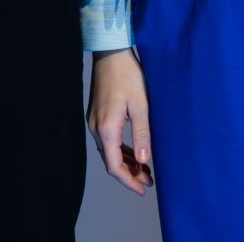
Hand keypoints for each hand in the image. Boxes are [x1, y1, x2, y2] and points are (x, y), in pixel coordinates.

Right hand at [88, 49, 153, 194]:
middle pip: (110, 161)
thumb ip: (142, 136)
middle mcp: (96, 128)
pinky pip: (107, 140)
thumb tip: (144, 162)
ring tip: (145, 169)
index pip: (114, 166)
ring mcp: (94, 121)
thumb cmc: (127, 76)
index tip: (142, 190)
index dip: (128, 181)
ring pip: (109, 151)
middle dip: (129, 173)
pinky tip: (134, 151)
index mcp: (106, 129)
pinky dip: (121, 149)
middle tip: (149, 181)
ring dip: (126, 162)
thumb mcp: (141, 106)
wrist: (111, 53)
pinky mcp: (97, 115)